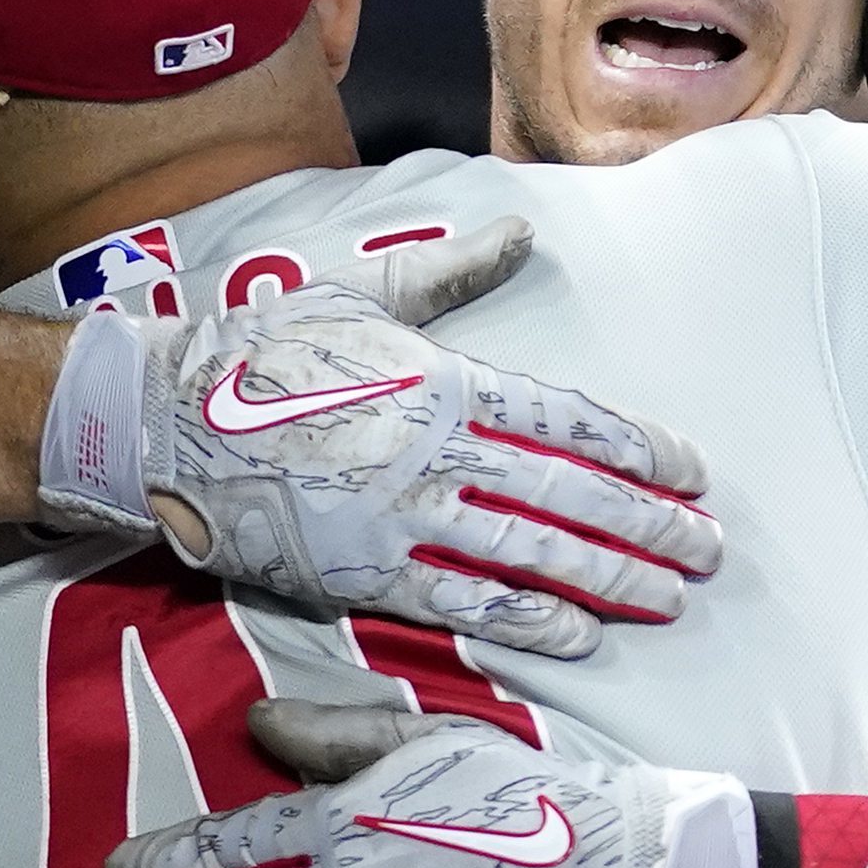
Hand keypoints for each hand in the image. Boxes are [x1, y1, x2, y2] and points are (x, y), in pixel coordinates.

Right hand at [34, 217, 719, 657]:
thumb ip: (452, 275)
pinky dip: (529, 622)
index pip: (569, 419)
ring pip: (533, 553)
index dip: (640, 449)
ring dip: (609, 578)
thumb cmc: (259, 354)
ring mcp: (405, 517)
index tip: (691, 471)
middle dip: (648, 525)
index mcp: (442, 381)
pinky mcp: (367, 572)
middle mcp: (437, 451)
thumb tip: (520, 231)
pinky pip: (466, 604)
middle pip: (572, 493)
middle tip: (705, 549)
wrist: (162, 423)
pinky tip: (580, 636)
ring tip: (666, 596)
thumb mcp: (363, 297)